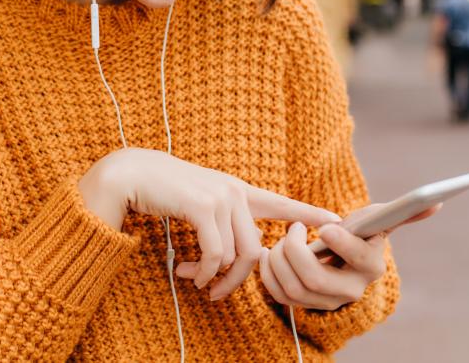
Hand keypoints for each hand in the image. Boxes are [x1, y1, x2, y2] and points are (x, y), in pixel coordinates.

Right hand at [78, 148, 339, 300]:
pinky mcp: (203, 206)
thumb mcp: (198, 205)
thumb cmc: (162, 192)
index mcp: (237, 190)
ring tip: (194, 281)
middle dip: (237, 280)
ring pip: (236, 255)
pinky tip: (188, 274)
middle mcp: (234, 192)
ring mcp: (220, 197)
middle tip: (215, 293)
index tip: (338, 219)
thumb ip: (219, 221)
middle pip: (255, 250)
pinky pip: (215, 253)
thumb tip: (229, 258)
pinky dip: (203, 272)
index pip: (281, 203)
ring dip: (214, 278)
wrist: (131, 174)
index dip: (310, 212)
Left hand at [258, 203, 441, 309]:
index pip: (358, 258)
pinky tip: (272, 254)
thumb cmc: (361, 233)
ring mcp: (327, 301)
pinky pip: (278, 294)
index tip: (325, 226)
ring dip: (279, 258)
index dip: (341, 243)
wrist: (341, 259)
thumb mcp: (380, 219)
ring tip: (282, 239)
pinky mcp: (304, 305)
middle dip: (295, 250)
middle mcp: (351, 290)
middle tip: (293, 228)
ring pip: (292, 287)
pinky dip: (268, 272)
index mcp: (371, 266)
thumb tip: (435, 201)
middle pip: (314, 279)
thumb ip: (406, 210)